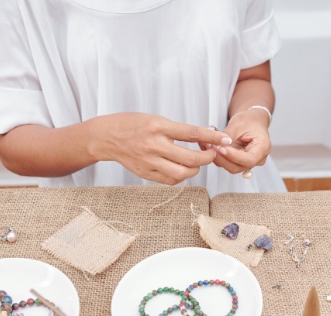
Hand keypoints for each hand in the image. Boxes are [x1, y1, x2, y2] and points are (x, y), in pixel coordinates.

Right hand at [93, 113, 232, 184]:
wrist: (106, 137)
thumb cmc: (133, 124)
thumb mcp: (155, 119)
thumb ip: (177, 130)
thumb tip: (202, 137)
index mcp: (158, 126)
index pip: (192, 133)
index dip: (212, 138)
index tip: (225, 139)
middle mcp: (154, 145)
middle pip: (190, 159)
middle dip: (207, 159)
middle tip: (212, 155)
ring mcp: (149, 161)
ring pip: (182, 173)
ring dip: (195, 170)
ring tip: (196, 163)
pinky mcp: (145, 173)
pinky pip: (170, 180)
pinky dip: (181, 176)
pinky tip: (182, 169)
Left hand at [208, 108, 271, 174]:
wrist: (252, 121)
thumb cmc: (250, 120)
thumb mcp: (239, 123)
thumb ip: (229, 135)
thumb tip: (219, 143)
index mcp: (263, 148)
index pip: (248, 159)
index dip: (233, 156)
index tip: (221, 148)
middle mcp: (257, 159)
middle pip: (238, 166)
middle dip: (222, 158)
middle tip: (210, 146)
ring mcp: (247, 162)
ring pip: (231, 167)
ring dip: (218, 158)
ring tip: (208, 144)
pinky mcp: (239, 162)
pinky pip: (227, 164)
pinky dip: (218, 157)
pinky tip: (210, 147)